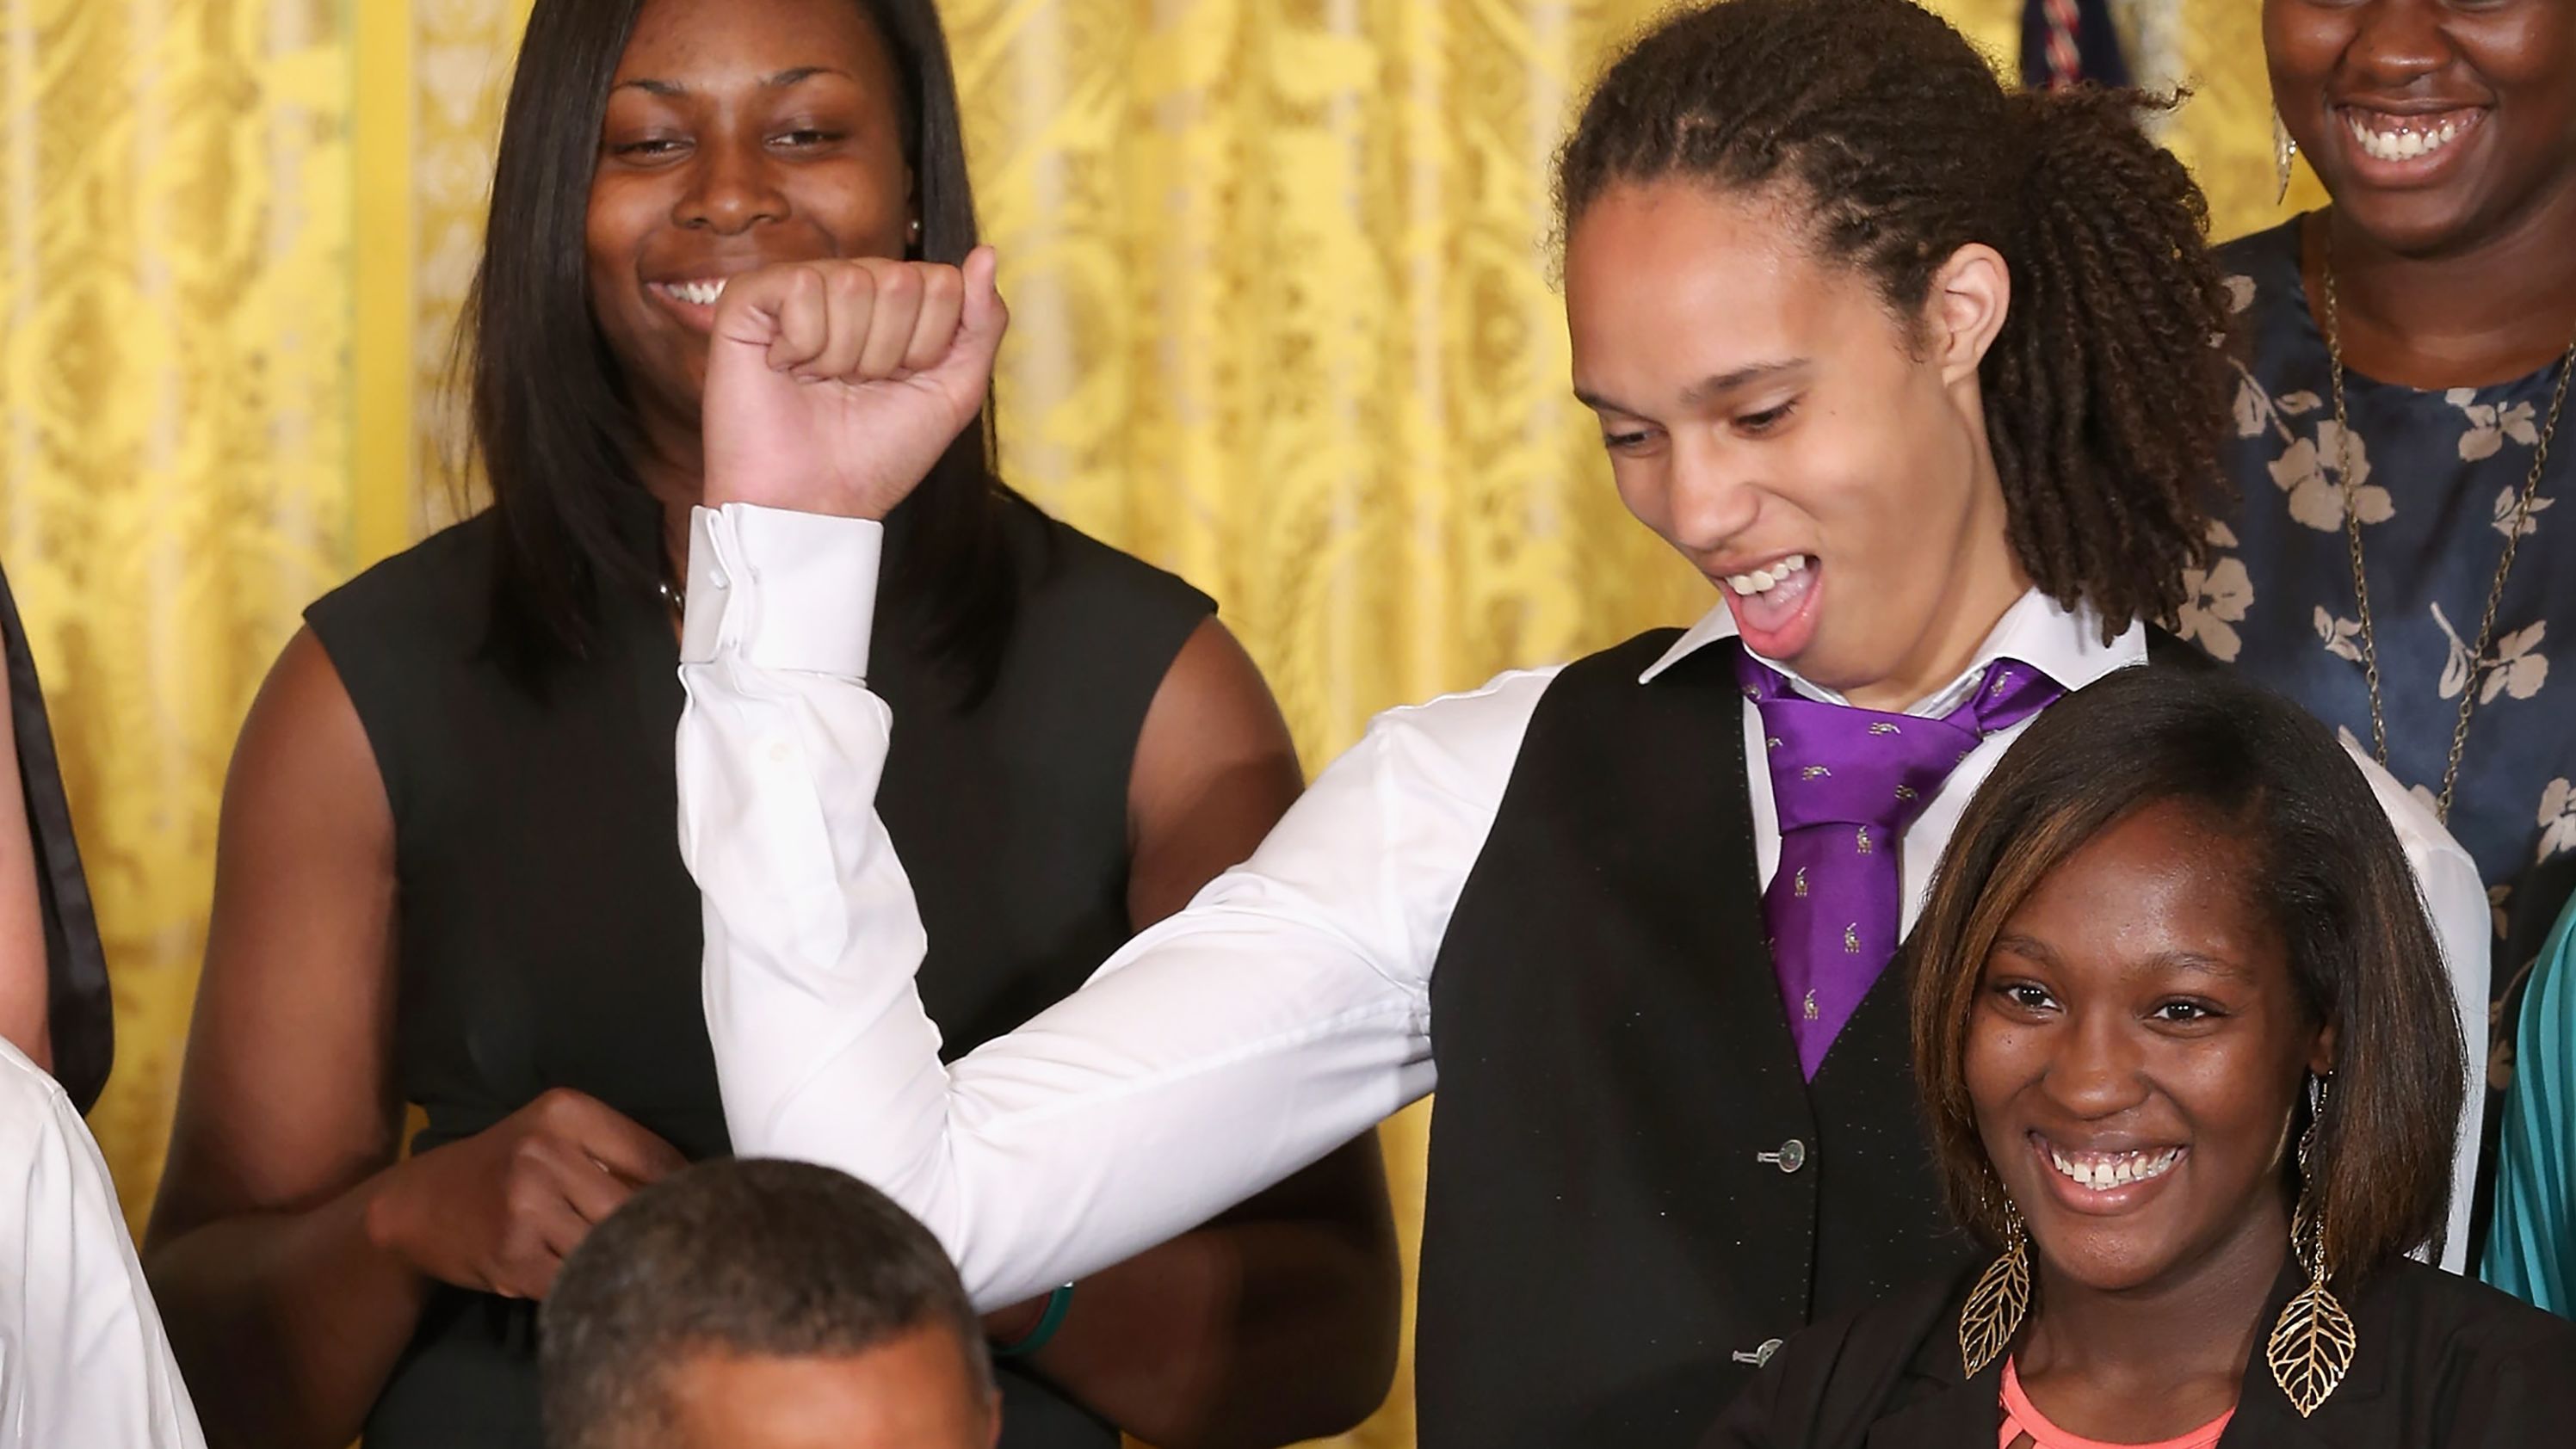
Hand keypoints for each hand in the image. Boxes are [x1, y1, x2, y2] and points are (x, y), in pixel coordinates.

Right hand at [364, 1088, 686, 1299]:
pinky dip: (585, 1284)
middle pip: (636, 1205)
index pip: (655, 1156)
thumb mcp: (552, 1134)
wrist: (417, 1204)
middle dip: (653, 1230)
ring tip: (630, 1266)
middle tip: (672, 1247)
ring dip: (621, 1261)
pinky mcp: (513, 1257)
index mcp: (566, 1112)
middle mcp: (545, 1152)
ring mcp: (527, 1206)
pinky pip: (574, 1279)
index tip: (705, 1208)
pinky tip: (587, 1281)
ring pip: (608, 1245)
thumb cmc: (501, 1166)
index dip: (685, 1189)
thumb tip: (691, 1187)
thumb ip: (613, 1152)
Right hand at [701, 248, 1007, 521]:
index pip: (942, 282)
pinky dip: (804, 343)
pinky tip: (785, 367)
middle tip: (855, 386)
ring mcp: (799, 288)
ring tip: (819, 382)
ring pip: (854, 283)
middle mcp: (850, 287)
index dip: (928, 344)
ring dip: (845, 354)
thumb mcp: (955, 392)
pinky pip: (804, 286)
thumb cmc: (878, 453)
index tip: (899, 383)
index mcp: (897, 306)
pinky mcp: (750, 297)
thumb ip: (981, 323)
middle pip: (901, 278)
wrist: (813, 501)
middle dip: (888, 351)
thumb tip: (985, 254)